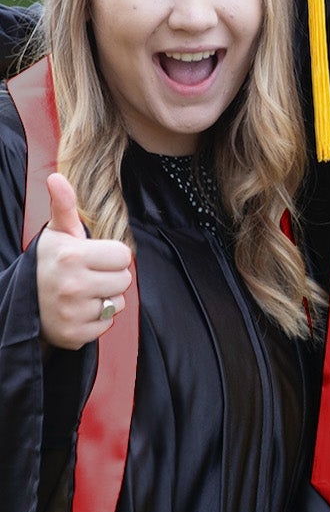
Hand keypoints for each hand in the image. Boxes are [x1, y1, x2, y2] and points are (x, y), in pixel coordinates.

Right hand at [36, 173, 132, 350]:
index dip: (110, 256)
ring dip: (104, 299)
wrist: (22, 303)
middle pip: (125, 279)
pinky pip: (106, 325)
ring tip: (80, 294)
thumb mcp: (57, 233)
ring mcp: (72, 312)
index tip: (90, 257)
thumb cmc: (49, 263)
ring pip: (117, 303)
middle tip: (85, 276)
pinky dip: (95, 321)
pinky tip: (77, 312)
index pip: (123, 255)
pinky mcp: (74, 335)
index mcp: (71, 256)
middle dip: (109, 277)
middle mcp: (71, 285)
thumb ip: (64, 205)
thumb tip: (55, 177)